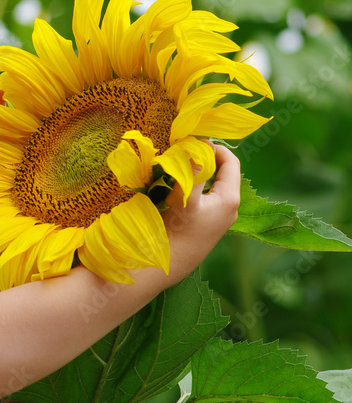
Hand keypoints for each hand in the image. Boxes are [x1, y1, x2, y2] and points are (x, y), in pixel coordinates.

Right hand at [161, 142, 239, 281]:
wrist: (171, 261)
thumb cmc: (180, 229)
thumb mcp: (185, 198)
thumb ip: (192, 172)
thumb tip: (195, 148)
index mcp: (229, 197)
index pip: (231, 162)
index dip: (215, 147)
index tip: (194, 141)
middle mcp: (229, 206)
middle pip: (221, 172)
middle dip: (204, 159)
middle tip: (183, 151)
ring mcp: (219, 215)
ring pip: (211, 184)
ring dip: (197, 172)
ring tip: (177, 167)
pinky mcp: (207, 222)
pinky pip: (204, 195)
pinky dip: (193, 185)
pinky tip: (175, 187)